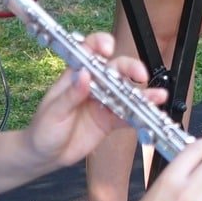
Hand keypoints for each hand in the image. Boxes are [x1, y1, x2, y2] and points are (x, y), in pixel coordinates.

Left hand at [24, 35, 164, 172]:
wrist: (45, 156)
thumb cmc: (43, 130)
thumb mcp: (53, 112)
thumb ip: (70, 95)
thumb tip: (84, 74)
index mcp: (75, 76)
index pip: (89, 51)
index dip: (100, 44)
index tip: (108, 49)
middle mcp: (93, 85)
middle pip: (115, 69)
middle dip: (129, 68)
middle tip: (140, 74)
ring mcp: (104, 102)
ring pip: (126, 91)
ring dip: (143, 92)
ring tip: (158, 95)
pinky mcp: (110, 121)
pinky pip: (128, 115)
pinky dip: (140, 114)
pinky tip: (152, 112)